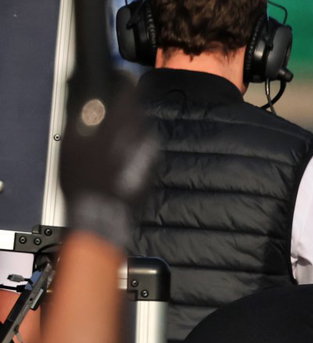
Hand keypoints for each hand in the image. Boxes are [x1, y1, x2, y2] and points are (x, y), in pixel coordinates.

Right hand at [60, 72, 156, 248]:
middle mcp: (141, 136)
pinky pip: (145, 147)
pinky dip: (135, 145)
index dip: (124, 81)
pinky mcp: (154, 167)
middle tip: (115, 104)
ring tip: (113, 134)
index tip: (120, 76)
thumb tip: (93, 98)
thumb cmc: (83, 178)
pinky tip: (121, 153)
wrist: (102, 211)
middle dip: (128, 105)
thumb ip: (86, 115)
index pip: (130, 91)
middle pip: (138, 110)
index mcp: (119, 125)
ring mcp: (150, 153)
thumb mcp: (73, 141)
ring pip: (143, 128)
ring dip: (131, 126)